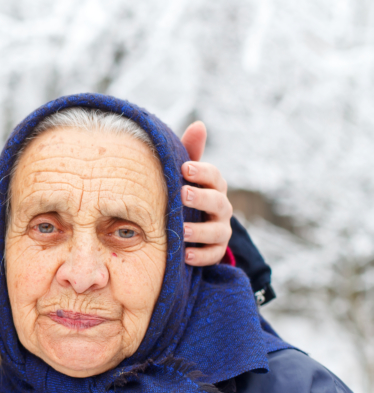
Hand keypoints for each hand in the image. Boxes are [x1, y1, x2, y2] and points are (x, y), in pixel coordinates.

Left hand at [180, 121, 232, 265]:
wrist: (192, 226)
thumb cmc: (186, 192)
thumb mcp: (187, 174)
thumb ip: (190, 151)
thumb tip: (199, 124)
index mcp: (214, 187)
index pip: (215, 177)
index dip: (202, 172)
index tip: (184, 168)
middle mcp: (221, 208)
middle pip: (218, 202)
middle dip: (201, 199)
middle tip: (182, 195)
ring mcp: (220, 231)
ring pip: (217, 232)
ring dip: (200, 231)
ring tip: (182, 231)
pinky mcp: (216, 251)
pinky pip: (213, 255)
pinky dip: (200, 256)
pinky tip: (185, 255)